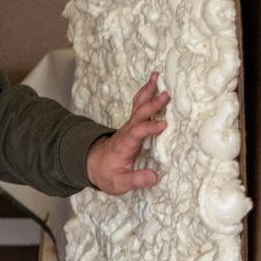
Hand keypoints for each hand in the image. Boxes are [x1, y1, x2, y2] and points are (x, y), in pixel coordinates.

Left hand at [86, 72, 169, 194]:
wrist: (94, 165)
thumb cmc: (108, 174)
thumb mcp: (118, 183)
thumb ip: (135, 180)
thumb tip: (154, 177)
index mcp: (123, 145)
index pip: (136, 133)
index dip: (148, 128)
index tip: (163, 125)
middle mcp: (126, 132)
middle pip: (138, 115)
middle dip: (151, 105)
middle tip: (166, 94)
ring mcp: (128, 126)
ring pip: (137, 106)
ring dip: (147, 91)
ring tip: (157, 76)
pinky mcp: (132, 124)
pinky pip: (139, 106)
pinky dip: (146, 93)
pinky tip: (154, 82)